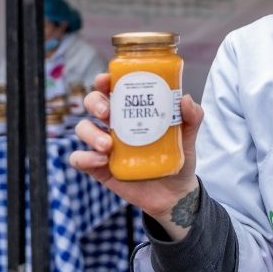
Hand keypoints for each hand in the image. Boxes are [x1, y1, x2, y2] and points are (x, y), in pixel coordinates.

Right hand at [69, 73, 203, 237]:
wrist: (176, 191)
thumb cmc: (178, 154)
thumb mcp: (189, 133)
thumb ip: (192, 115)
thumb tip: (184, 99)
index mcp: (132, 109)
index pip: (112, 88)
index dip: (104, 81)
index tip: (106, 80)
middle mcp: (116, 124)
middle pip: (93, 103)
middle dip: (95, 102)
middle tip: (107, 112)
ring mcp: (105, 145)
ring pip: (83, 129)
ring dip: (90, 133)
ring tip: (108, 145)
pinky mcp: (99, 168)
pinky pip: (79, 159)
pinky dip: (84, 158)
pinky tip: (102, 161)